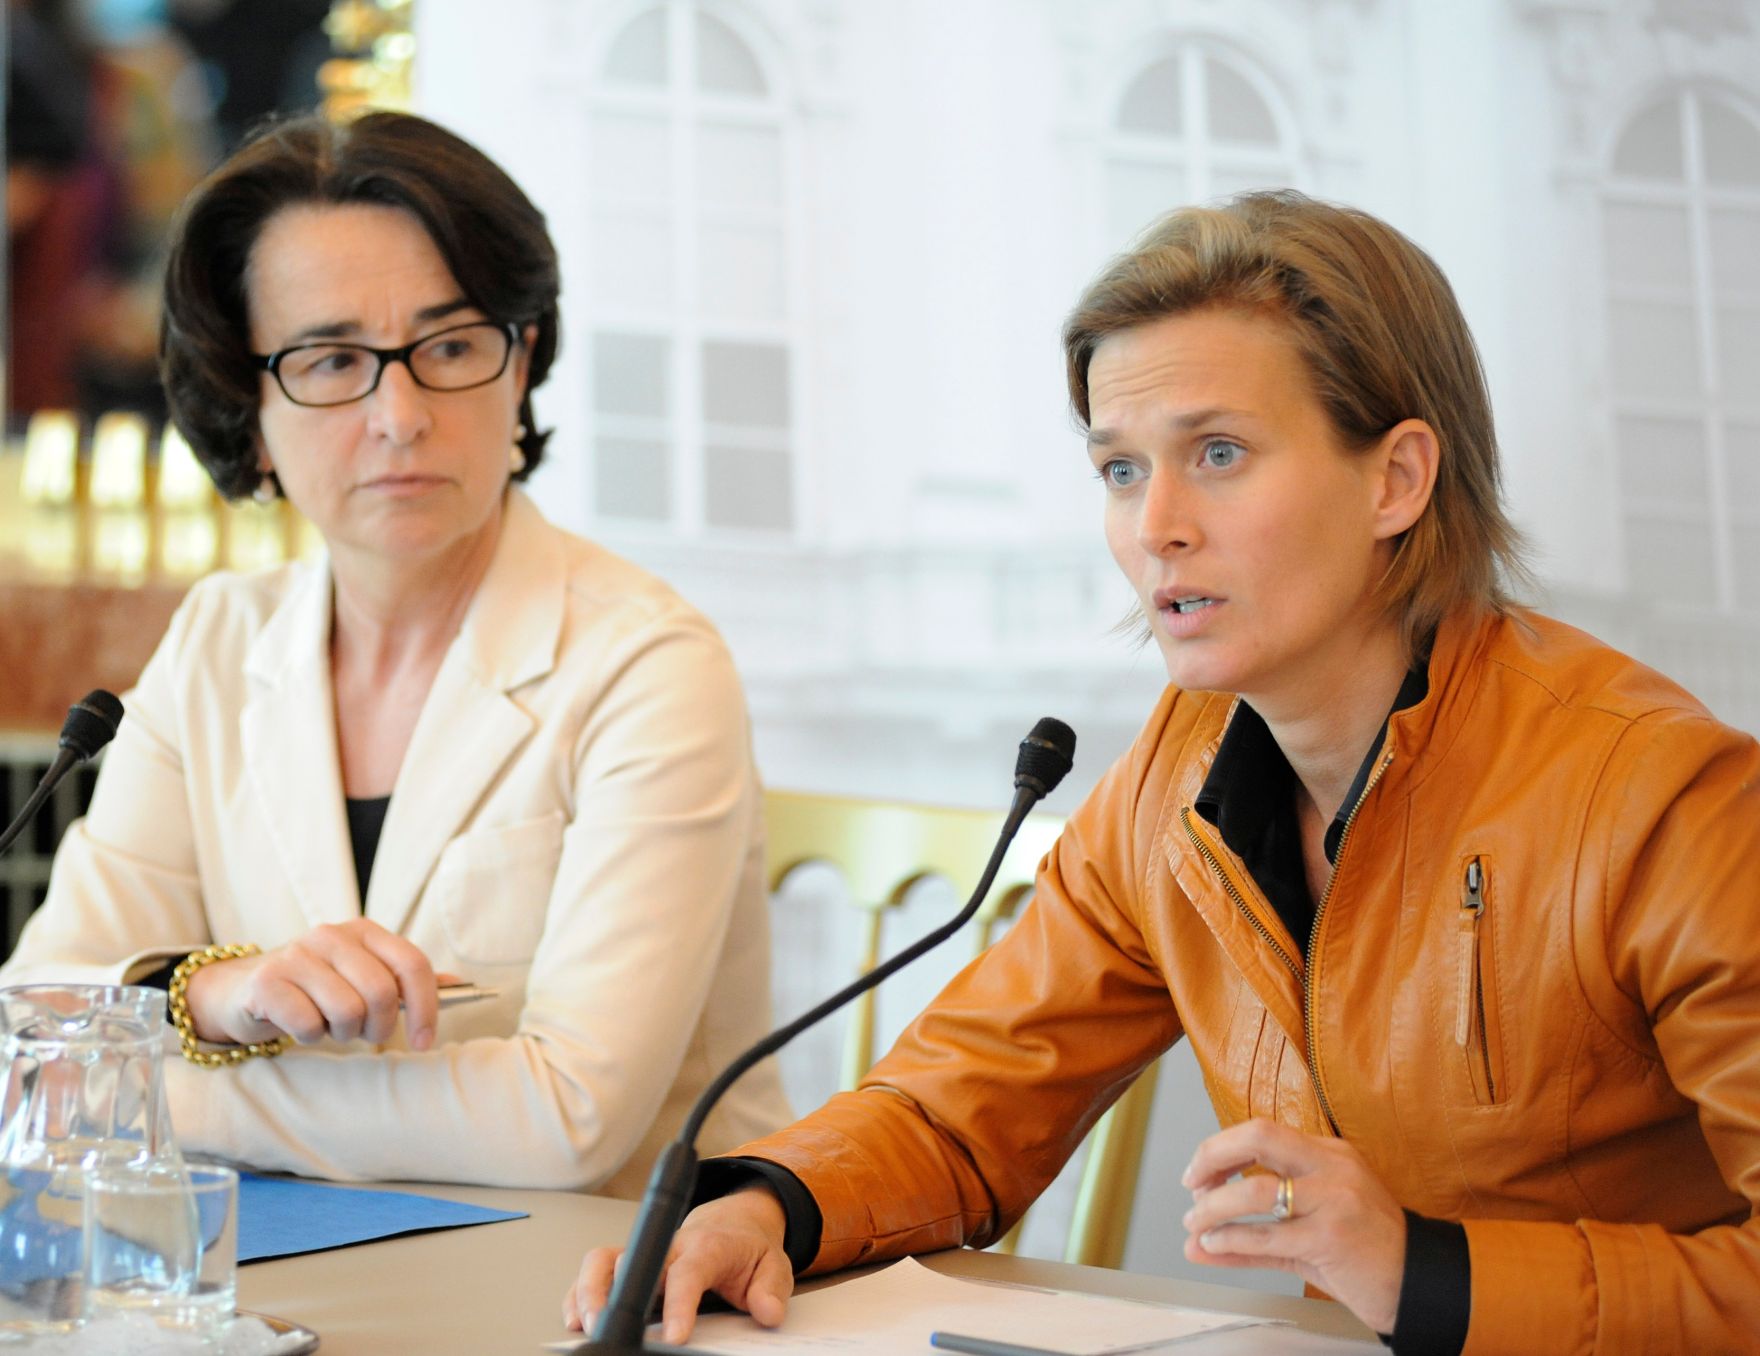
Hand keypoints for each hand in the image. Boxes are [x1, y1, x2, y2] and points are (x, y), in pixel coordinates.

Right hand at [182, 919, 452, 1051]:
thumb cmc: (314, 988)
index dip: (427, 1006)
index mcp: (365, 931)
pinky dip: (310, 1036)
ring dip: (342, 1033)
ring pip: (347, 1011)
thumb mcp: (361, 977)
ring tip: (328, 1026)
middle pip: (382, 992)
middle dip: (379, 1027)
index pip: (413, 964)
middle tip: (362, 1034)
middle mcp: (332, 935)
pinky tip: (299, 1026)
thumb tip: (460, 985)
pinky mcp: (267, 981)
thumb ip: (405, 981)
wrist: (243, 990)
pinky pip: (308, 1024)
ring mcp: (297, 954)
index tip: (424, 1041)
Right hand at [563, 1187, 793, 1343]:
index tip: (675, 1337)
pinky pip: (595, 1273)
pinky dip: (579, 1294)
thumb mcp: (774, 1267)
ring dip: (587, 1292)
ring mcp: (645, 1254)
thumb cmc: (747, 1250)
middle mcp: (669, 1247)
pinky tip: (575, 1319)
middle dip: (613, 1293)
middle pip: (631, 1260)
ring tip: (581, 1325)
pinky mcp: (629, 1264)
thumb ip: (771, 1290)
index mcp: (705, 1247)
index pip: (688, 1273)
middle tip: (606, 1328)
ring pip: (603, 1261)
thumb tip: (766, 1311)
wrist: (733, 1226)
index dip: (679, 1304)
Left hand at [1181, 1118, 1405, 1335]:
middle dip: (1213, 1156)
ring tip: (1195, 1225)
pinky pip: (1267, 1235)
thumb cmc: (1365, 1253)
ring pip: (1256, 1190)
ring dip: (1213, 1208)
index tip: (1198, 1173)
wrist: (1421, 1284)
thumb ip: (1249, 1236)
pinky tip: (1214, 1244)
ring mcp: (1334, 1200)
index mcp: (1330, 1153)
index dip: (1220, 1148)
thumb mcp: (1308, 1233)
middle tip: (1191, 1185)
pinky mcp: (1332, 1238)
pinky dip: (1231, 1239)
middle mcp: (1332, 1167)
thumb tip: (1195, 1241)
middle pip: (1259, 1136)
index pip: (1262, 1131)